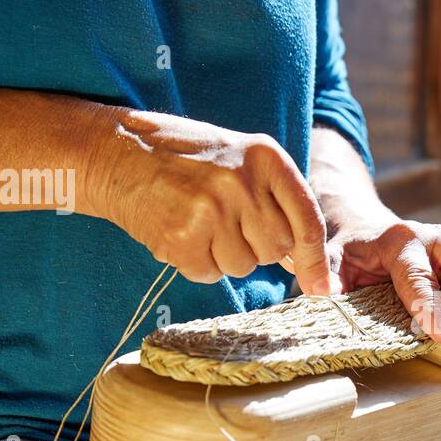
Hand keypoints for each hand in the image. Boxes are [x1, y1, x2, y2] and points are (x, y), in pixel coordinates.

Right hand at [84, 108, 330, 292]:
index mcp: (266, 157)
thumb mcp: (240, 162)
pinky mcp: (182, 237)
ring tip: (198, 221)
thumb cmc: (185, 159)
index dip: (315, 260)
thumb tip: (308, 265)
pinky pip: (209, 274)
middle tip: (225, 220)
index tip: (324, 289)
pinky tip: (180, 232)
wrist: (116, 151)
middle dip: (256, 247)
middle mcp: (243, 182)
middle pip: (275, 249)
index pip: (308, 221)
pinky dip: (196, 263)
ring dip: (223, 256)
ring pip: (243, 266)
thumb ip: (276, 203)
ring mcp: (211, 210)